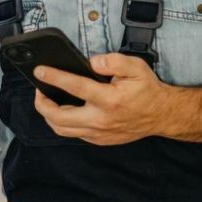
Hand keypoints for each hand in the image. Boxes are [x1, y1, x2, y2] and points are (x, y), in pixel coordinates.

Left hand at [32, 53, 177, 144]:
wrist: (162, 115)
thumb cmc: (147, 90)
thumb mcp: (136, 67)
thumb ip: (113, 61)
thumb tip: (92, 62)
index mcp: (109, 100)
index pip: (74, 87)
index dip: (53, 77)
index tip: (40, 71)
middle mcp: (101, 119)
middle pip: (58, 117)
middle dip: (41, 103)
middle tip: (39, 90)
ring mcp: (98, 133)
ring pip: (61, 129)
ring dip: (49, 115)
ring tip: (48, 100)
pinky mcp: (99, 140)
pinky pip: (73, 134)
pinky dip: (63, 122)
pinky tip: (64, 109)